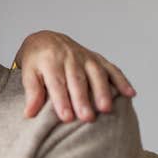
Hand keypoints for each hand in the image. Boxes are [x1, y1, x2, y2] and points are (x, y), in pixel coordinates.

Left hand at [15, 30, 135, 122]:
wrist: (46, 39)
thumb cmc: (36, 61)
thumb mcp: (28, 73)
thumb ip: (32, 92)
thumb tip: (29, 113)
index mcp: (50, 61)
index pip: (57, 83)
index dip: (62, 101)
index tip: (67, 118)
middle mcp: (69, 58)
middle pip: (77, 81)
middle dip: (83, 99)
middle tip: (87, 118)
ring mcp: (85, 57)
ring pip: (96, 74)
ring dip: (102, 91)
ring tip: (106, 108)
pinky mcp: (97, 58)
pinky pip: (112, 68)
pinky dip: (121, 80)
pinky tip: (129, 94)